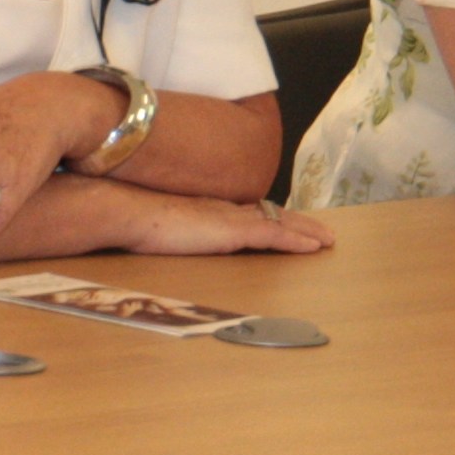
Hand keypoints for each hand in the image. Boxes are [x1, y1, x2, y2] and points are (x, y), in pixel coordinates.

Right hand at [105, 192, 334, 256]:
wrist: (126, 210)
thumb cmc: (131, 220)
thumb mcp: (154, 225)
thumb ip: (167, 228)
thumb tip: (160, 234)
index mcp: (206, 208)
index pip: (247, 212)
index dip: (269, 216)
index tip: (285, 220)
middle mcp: (223, 208)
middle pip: (270, 213)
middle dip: (298, 222)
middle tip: (321, 231)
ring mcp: (230, 218)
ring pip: (280, 222)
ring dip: (307, 231)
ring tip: (328, 240)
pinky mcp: (233, 230)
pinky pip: (275, 235)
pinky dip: (297, 240)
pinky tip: (315, 247)